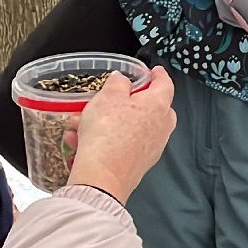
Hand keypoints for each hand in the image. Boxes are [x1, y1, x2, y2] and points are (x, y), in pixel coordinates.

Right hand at [66, 67, 175, 204]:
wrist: (101, 177)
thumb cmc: (108, 135)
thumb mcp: (108, 95)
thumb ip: (117, 82)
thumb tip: (121, 80)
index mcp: (158, 106)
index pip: (165, 84)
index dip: (159, 74)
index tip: (155, 70)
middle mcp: (161, 128)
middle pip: (152, 107)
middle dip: (133, 101)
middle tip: (115, 97)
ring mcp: (151, 148)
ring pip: (132, 127)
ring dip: (108, 123)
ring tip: (83, 122)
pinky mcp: (138, 164)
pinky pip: (122, 145)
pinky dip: (105, 140)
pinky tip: (81, 141)